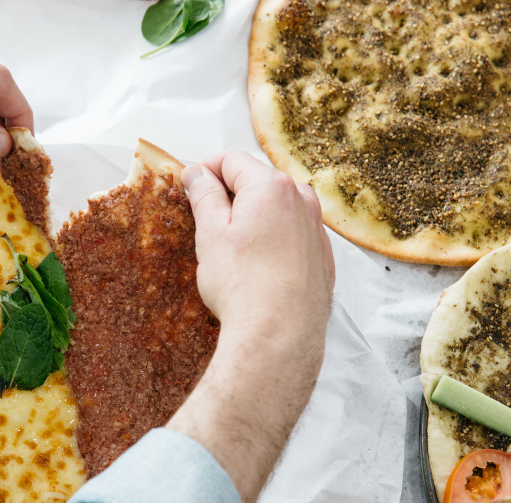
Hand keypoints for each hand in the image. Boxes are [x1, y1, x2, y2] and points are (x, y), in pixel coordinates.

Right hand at [182, 152, 333, 350]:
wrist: (280, 334)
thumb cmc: (243, 285)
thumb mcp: (211, 234)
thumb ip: (204, 196)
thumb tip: (197, 175)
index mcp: (272, 187)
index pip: (231, 160)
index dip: (205, 170)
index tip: (189, 185)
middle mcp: (301, 200)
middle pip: (257, 181)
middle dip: (229, 193)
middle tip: (204, 218)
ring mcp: (316, 229)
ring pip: (277, 208)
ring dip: (252, 215)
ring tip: (230, 244)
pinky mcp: (322, 257)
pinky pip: (293, 234)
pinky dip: (273, 238)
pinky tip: (256, 264)